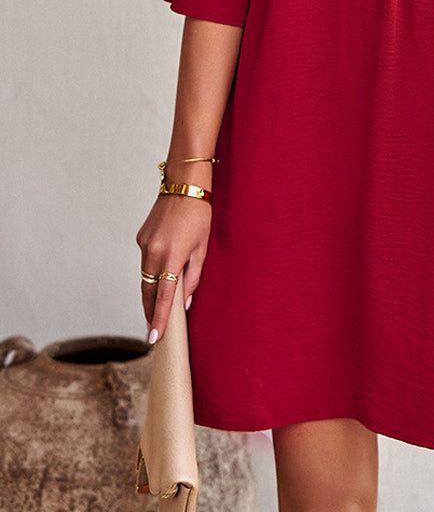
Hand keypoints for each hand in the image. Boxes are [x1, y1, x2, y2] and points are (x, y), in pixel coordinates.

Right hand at [135, 171, 210, 344]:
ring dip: (150, 293)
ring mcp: (144, 245)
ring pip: (144, 278)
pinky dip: (151, 272)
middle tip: (153, 330)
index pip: (164, 296)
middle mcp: (153, 252)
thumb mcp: (202, 248)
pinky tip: (159, 275)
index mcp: (172, 256)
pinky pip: (145, 262)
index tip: (154, 337)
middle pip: (148, 291)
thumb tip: (186, 301)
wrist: (183, 186)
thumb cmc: (199, 216)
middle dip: (150, 311)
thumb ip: (193, 277)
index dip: (159, 318)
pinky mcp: (140, 238)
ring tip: (155, 310)